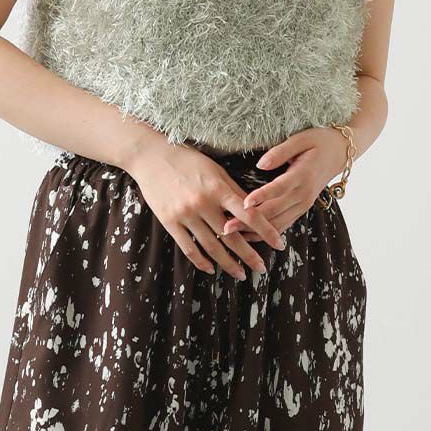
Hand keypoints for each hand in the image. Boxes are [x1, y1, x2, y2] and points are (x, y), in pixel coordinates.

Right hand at [124, 135, 288, 278]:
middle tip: (261, 269)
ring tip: (241, 274)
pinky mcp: (169, 222)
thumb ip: (233, 191)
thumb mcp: (215, 171)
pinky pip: (189, 249)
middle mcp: (203, 203)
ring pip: (212, 247)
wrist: (151, 156)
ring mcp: (185, 214)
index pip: (249, 215)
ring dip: (228, 264)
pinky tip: (212, 269)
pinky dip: (202, 262)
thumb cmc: (188, 160)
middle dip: (249, 256)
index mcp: (218, 188)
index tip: (280, 245)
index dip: (267, 232)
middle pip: (232, 237)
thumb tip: (254, 211)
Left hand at [218, 127, 346, 239]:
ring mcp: (303, 205)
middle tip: (225, 227)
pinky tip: (246, 237)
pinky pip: (282, 225)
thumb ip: (280, 151)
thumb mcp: (302, 139)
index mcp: (303, 176)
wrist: (341, 152)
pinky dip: (265, 233)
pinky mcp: (301, 209)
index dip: (261, 197)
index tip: (243, 204)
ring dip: (253, 231)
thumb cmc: (319, 141)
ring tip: (230, 235)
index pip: (279, 189)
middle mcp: (303, 195)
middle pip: (273, 212)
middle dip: (248, 221)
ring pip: (277, 223)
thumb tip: (260, 163)